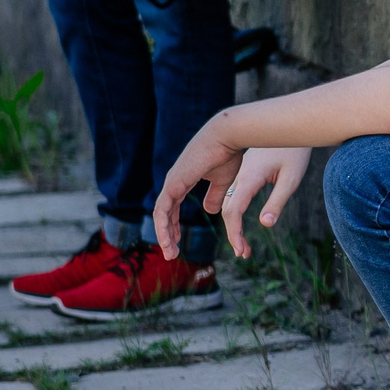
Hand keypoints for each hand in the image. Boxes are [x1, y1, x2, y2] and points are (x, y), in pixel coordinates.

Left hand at [153, 119, 245, 256]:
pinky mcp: (174, 183)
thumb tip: (209, 210)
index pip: (172, 206)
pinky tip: (169, 240)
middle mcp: (174, 181)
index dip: (173, 224)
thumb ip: (215, 195)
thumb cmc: (228, 154)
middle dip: (167, 234)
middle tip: (172, 253)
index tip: (177, 240)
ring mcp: (172, 181)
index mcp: (183, 179)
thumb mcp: (223, 180)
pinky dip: (164, 227)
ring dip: (164, 235)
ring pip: (161, 214)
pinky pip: (163, 210)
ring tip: (170, 253)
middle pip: (164, 213)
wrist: (228, 136)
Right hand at [209, 146, 312, 258]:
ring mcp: (240, 174)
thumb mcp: (292, 178)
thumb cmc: (295, 152)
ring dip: (232, 225)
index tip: (242, 251)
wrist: (291, 126)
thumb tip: (265, 225)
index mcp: (249, 177)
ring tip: (244, 246)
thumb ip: (277, 202)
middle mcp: (239, 176)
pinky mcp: (243, 172)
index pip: (233, 211)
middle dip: (233, 234)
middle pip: (227, 210)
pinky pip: (231, 195)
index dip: (234, 234)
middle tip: (244, 254)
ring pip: (227, 202)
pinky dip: (232, 212)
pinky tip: (238, 224)